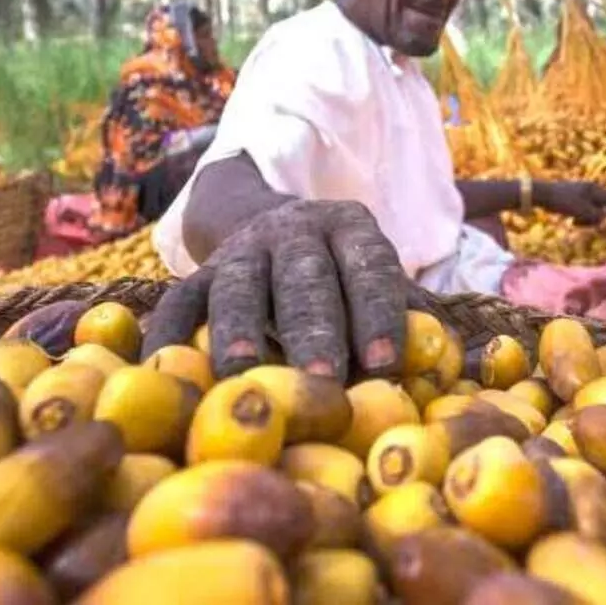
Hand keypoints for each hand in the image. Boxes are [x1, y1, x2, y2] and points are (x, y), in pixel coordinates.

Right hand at [139, 199, 414, 380]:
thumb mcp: (376, 276)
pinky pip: (178, 300)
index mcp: (351, 229)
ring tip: (243, 373)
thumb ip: (409, 316)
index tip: (387, 363)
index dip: (378, 314)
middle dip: (314, 330)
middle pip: (305, 280)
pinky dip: (168, 334)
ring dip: (241, 330)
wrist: (271, 225)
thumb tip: (443, 369)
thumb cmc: (344, 277)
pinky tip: (162, 371)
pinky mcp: (199, 271)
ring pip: (240, 287)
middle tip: (324, 379)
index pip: (369, 268)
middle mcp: (295, 231)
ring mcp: (242, 249)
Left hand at [537, 181, 605, 226]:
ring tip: (577, 223)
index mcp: (595, 190)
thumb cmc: (563, 202)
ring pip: (594, 208)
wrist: (542, 194)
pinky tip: (572, 220)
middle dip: (599, 217)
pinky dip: (581, 216)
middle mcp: (591, 189)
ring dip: (589, 218)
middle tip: (588, 223)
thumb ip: (598, 215)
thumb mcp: (583, 212)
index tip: (602, 220)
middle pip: (605, 205)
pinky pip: (584, 209)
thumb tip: (605, 218)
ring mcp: (582, 192)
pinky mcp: (574, 197)